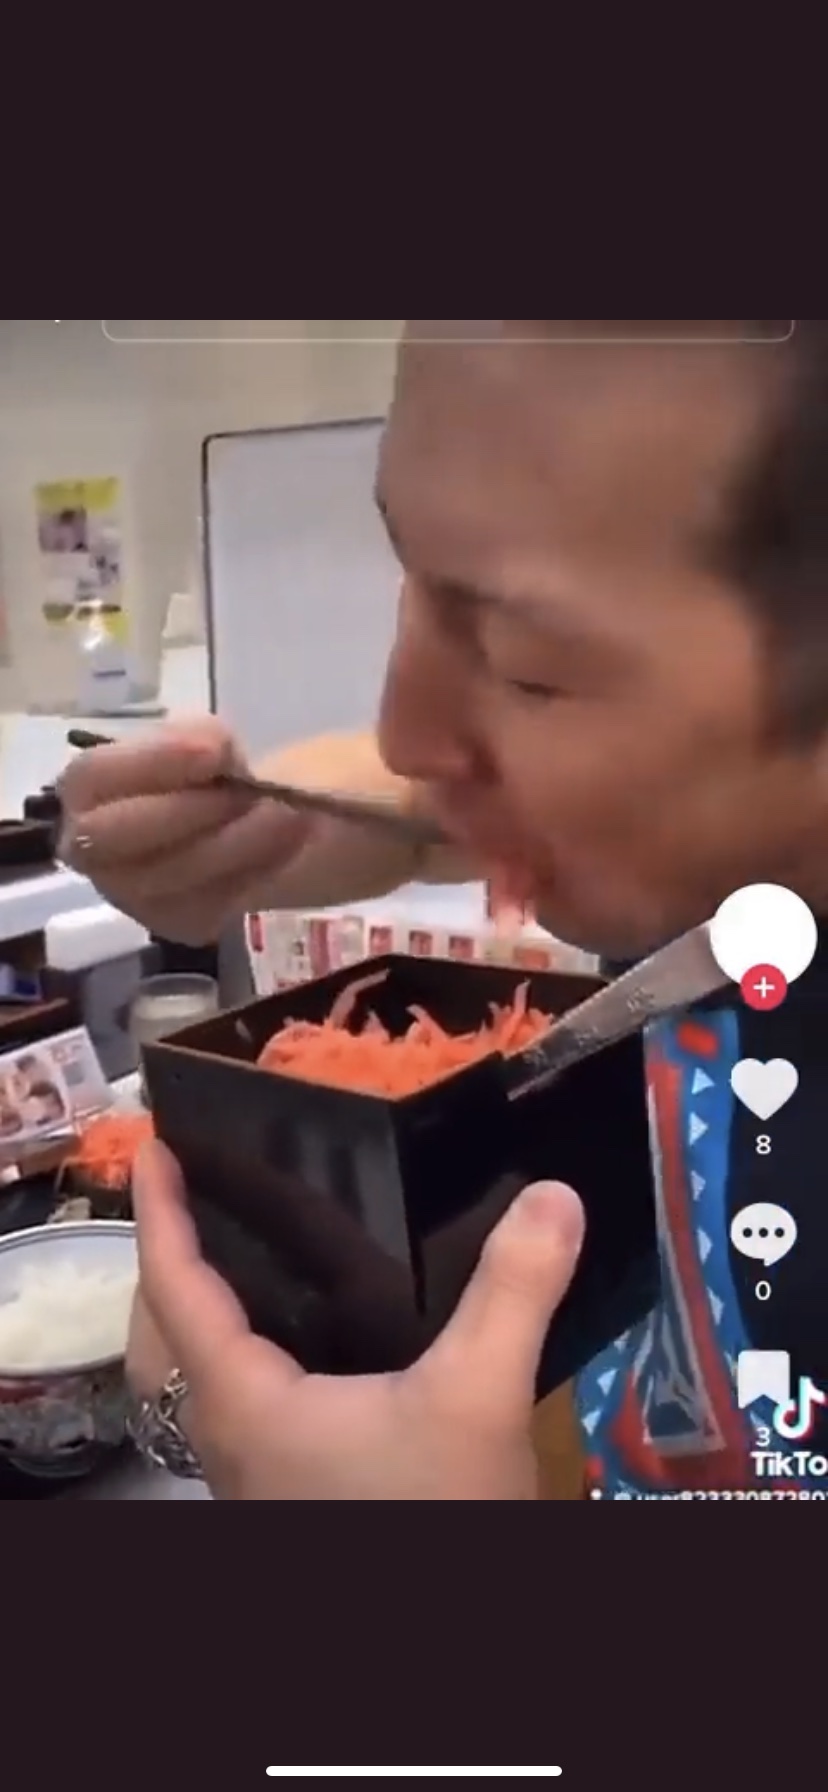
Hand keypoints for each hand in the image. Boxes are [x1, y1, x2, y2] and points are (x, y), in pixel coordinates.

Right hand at [57, 719, 311, 943]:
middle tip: (247, 794)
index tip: (218, 752)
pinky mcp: (173, 923)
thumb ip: (199, 741)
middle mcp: (92, 847)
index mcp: (88, 789)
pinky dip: (252, 872)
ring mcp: (129, 893)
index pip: (93, 775)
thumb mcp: (203, 739)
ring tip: (285, 816)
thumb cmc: (208, 773)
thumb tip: (215, 753)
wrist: (243, 823)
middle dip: (187, 811)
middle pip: (116, 836)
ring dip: (236, 842)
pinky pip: (208, 903)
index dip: (154, 761)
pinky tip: (283, 847)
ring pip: (172, 874)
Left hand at [128, 1140, 584, 1500]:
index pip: (174, 1285)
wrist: (429, 1657)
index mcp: (241, 1398)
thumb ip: (514, 1294)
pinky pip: (224, 1403)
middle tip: (193, 1195)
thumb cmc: (430, 1515)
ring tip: (235, 1262)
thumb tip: (554, 1193)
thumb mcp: (480, 1400)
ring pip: (185, 1377)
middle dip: (164, 1259)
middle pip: (158, 1332)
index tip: (155, 1147)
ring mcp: (246, 1473)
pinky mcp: (280, 1493)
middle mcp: (223, 1434)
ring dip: (191, 1312)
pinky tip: (297, 1348)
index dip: (160, 1211)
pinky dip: (228, 1352)